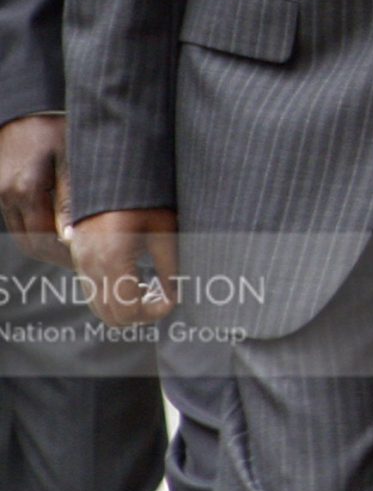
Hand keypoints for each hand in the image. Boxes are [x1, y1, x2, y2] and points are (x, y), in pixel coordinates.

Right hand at [0, 114, 70, 266]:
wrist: (25, 106)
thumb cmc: (53, 126)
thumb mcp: (71, 156)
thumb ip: (71, 198)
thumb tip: (74, 237)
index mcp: (26, 190)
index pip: (45, 240)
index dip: (67, 255)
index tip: (90, 258)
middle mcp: (7, 196)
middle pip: (30, 243)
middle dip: (56, 256)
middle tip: (84, 259)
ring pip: (22, 234)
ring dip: (45, 244)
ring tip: (75, 247)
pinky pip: (16, 220)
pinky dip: (35, 230)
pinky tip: (57, 228)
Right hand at [68, 207, 178, 327]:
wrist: (112, 175)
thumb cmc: (143, 197)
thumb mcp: (164, 230)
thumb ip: (170, 267)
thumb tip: (176, 295)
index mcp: (112, 260)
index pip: (127, 311)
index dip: (153, 313)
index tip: (172, 301)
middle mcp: (90, 266)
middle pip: (110, 315)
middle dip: (140, 314)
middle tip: (164, 298)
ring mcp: (79, 263)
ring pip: (99, 306)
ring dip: (126, 306)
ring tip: (152, 288)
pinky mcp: (78, 258)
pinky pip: (93, 290)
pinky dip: (114, 295)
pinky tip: (137, 279)